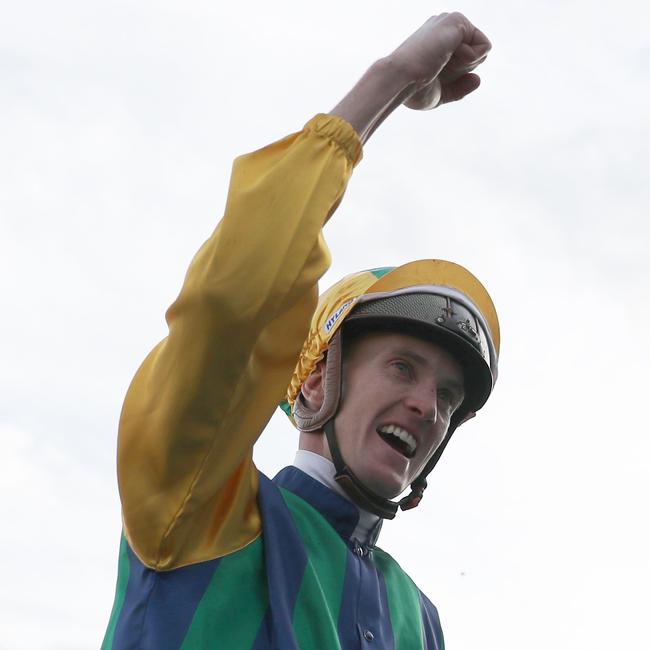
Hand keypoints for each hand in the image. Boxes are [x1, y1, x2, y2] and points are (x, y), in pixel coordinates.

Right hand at [329, 12, 490, 141]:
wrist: (400, 80)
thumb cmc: (413, 91)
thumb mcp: (441, 94)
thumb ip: (460, 88)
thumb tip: (478, 79)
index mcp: (437, 43)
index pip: (465, 62)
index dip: (457, 78)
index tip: (434, 77)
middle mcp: (444, 29)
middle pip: (475, 58)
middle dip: (462, 72)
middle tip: (437, 70)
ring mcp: (450, 23)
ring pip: (481, 51)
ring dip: (464, 66)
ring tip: (440, 62)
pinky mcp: (458, 21)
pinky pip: (485, 47)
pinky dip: (470, 60)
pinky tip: (448, 56)